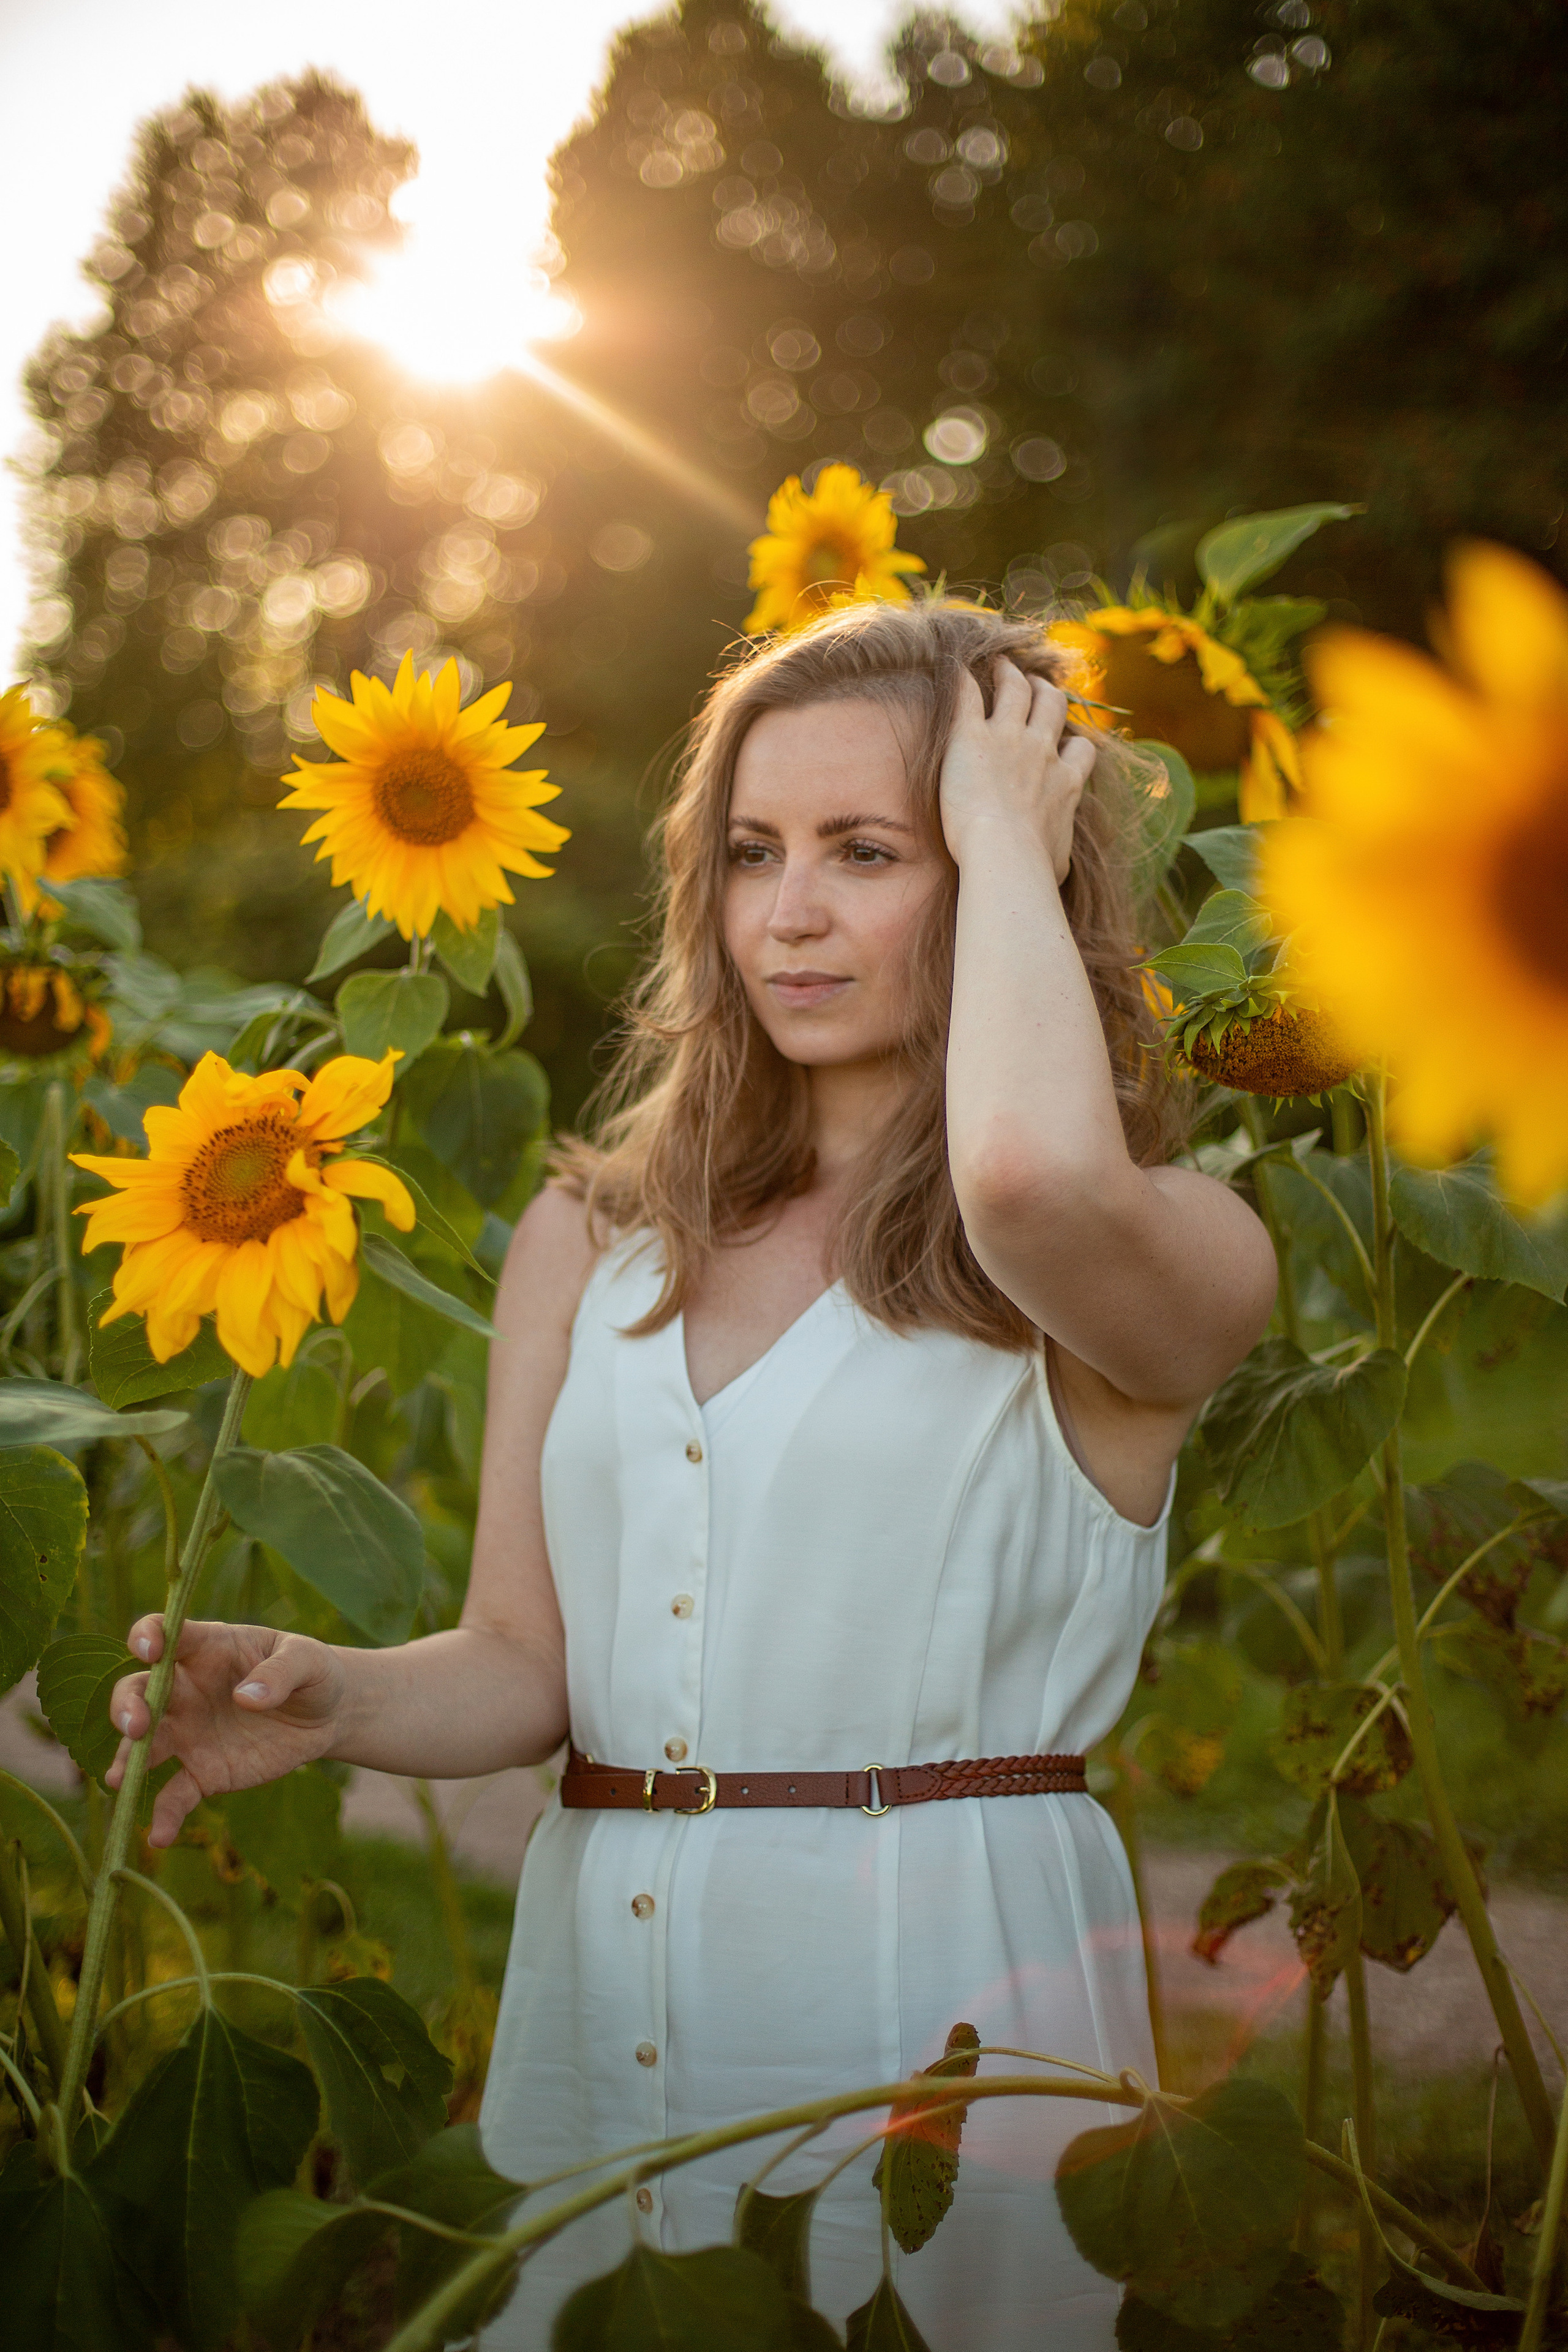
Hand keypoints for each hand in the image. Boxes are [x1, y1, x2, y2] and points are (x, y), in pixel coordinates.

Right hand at [107, 1617, 346, 1847]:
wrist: (326, 1716)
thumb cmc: (311, 1673)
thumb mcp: (308, 1660)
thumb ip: (280, 1672)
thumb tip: (246, 1698)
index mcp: (209, 1648)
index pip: (167, 1635)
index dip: (149, 1636)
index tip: (148, 1649)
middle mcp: (187, 1690)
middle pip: (139, 1691)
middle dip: (128, 1706)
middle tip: (136, 1726)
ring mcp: (189, 1732)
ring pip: (144, 1744)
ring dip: (127, 1759)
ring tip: (119, 1780)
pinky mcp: (203, 1771)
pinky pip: (175, 1794)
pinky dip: (164, 1814)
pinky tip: (160, 1836)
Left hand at [938, 657, 1095, 882]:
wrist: (1004, 855)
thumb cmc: (1031, 869)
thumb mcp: (1058, 864)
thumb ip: (1059, 853)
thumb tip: (1056, 871)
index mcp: (1065, 783)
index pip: (1080, 750)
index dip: (1073, 743)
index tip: (1064, 743)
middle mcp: (1042, 751)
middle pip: (1052, 706)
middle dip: (1045, 692)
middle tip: (1035, 686)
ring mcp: (1008, 738)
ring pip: (1016, 689)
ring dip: (1009, 674)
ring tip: (1001, 665)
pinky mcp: (971, 736)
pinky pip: (967, 695)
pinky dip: (961, 678)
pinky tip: (953, 668)